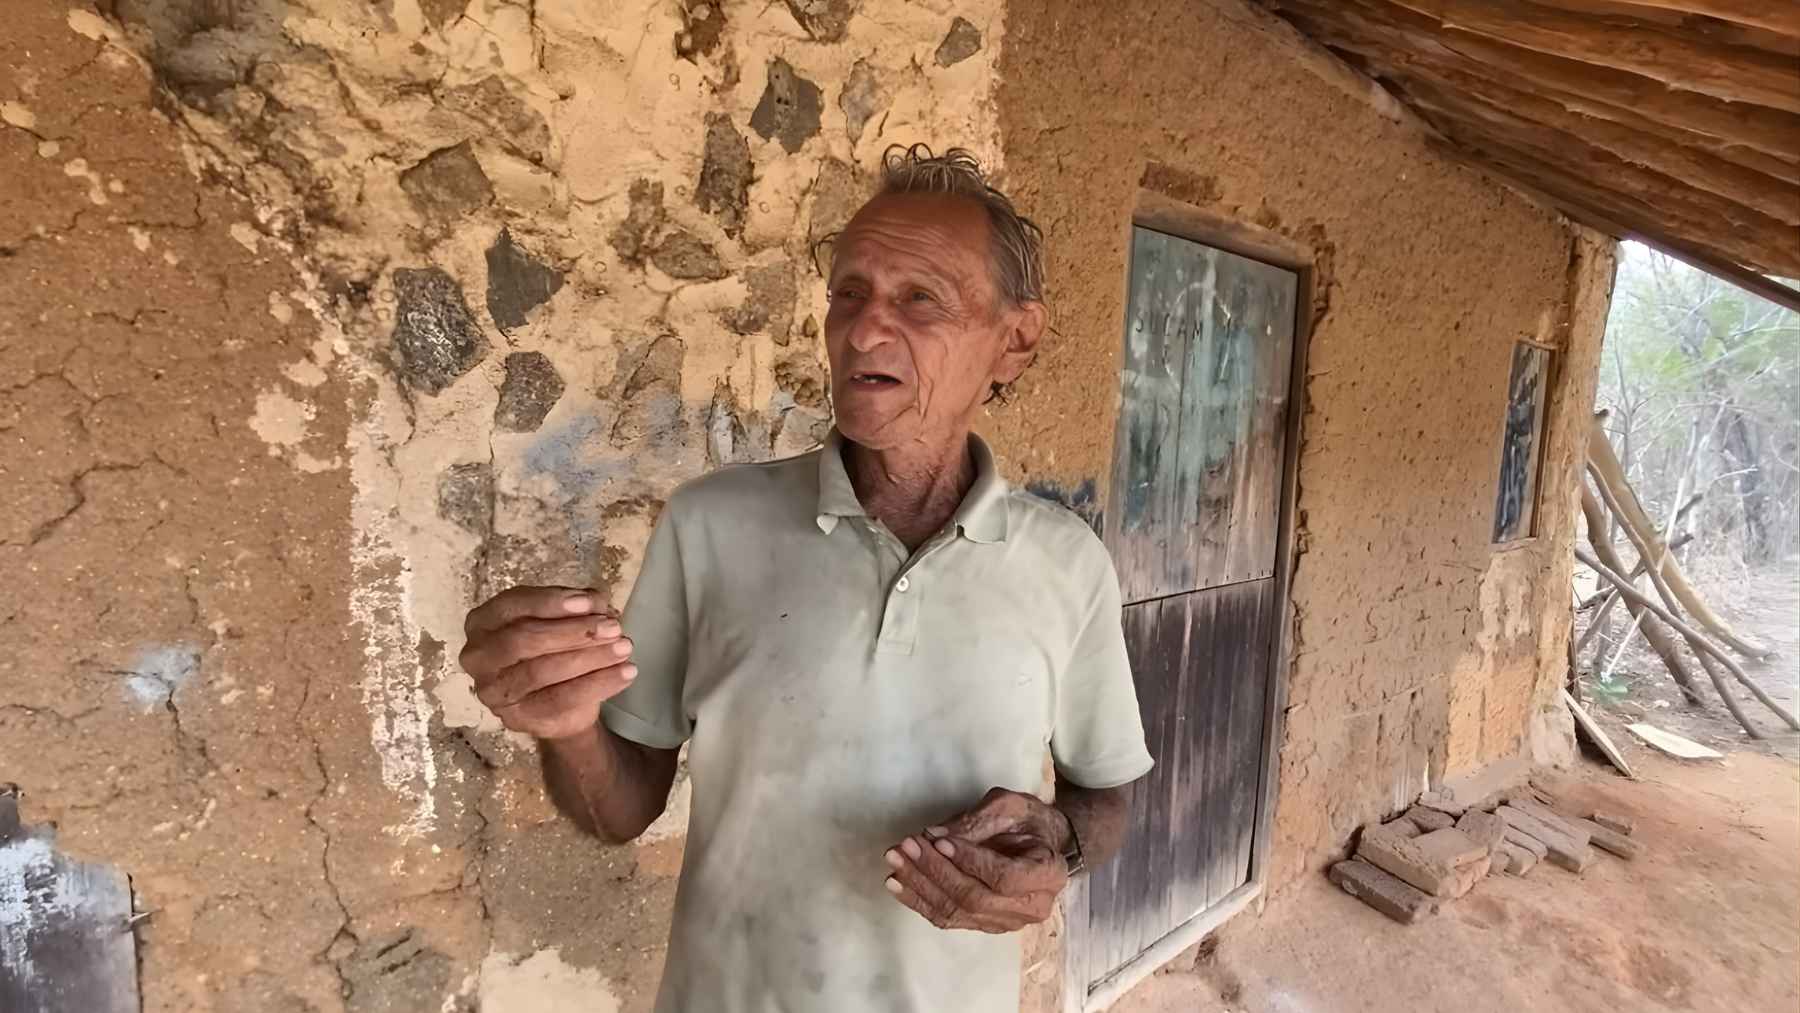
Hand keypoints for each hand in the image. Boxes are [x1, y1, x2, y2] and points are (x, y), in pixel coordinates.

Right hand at [458, 586, 635, 740]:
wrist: (558, 704)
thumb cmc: (552, 648)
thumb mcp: (562, 619)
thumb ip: (576, 606)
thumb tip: (597, 602)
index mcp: (483, 621)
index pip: (513, 606)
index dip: (552, 602)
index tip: (591, 602)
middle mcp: (478, 656)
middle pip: (524, 640)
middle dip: (574, 632)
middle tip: (613, 627)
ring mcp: (492, 691)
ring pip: (541, 671)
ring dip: (589, 658)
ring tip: (624, 648)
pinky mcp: (516, 718)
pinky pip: (560, 700)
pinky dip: (598, 685)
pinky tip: (625, 673)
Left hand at [882, 787, 1072, 932]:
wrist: (1042, 845)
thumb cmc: (1029, 820)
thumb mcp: (1009, 807)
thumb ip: (976, 822)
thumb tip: (932, 836)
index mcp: (1047, 874)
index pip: (1004, 877)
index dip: (969, 861)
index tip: (938, 841)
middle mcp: (1031, 907)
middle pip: (975, 898)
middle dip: (935, 871)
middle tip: (905, 846)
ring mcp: (1007, 922)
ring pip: (957, 912)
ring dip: (920, 886)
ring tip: (894, 861)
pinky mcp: (985, 925)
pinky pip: (948, 919)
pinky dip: (919, 901)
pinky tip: (896, 883)